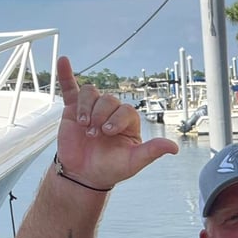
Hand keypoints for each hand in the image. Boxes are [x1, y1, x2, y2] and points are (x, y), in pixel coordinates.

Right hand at [55, 56, 177, 188]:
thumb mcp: (133, 162)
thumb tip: (173, 148)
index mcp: (128, 123)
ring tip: (84, 125)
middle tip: (94, 135)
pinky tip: (64, 61)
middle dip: (100, 116)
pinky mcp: (74, 110)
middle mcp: (111, 113)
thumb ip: (151, 151)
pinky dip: (66, 75)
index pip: (126, 110)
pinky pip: (71, 89)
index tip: (107, 132)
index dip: (117, 118)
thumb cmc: (110, 169)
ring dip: (87, 106)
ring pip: (92, 93)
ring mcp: (93, 109)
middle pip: (109, 100)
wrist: (84, 175)